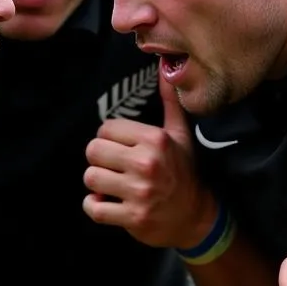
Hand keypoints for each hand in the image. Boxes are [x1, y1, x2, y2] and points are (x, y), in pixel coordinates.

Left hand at [83, 74, 217, 247]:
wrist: (196, 217)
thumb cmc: (183, 172)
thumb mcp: (180, 135)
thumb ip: (170, 102)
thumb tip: (166, 68)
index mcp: (156, 139)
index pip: (106, 128)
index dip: (108, 139)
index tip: (120, 149)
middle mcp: (147, 163)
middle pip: (93, 151)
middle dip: (100, 160)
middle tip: (113, 167)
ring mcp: (140, 192)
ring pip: (91, 178)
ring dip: (97, 184)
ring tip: (111, 185)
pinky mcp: (133, 217)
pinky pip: (93, 208)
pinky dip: (94, 206)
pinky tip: (107, 203)